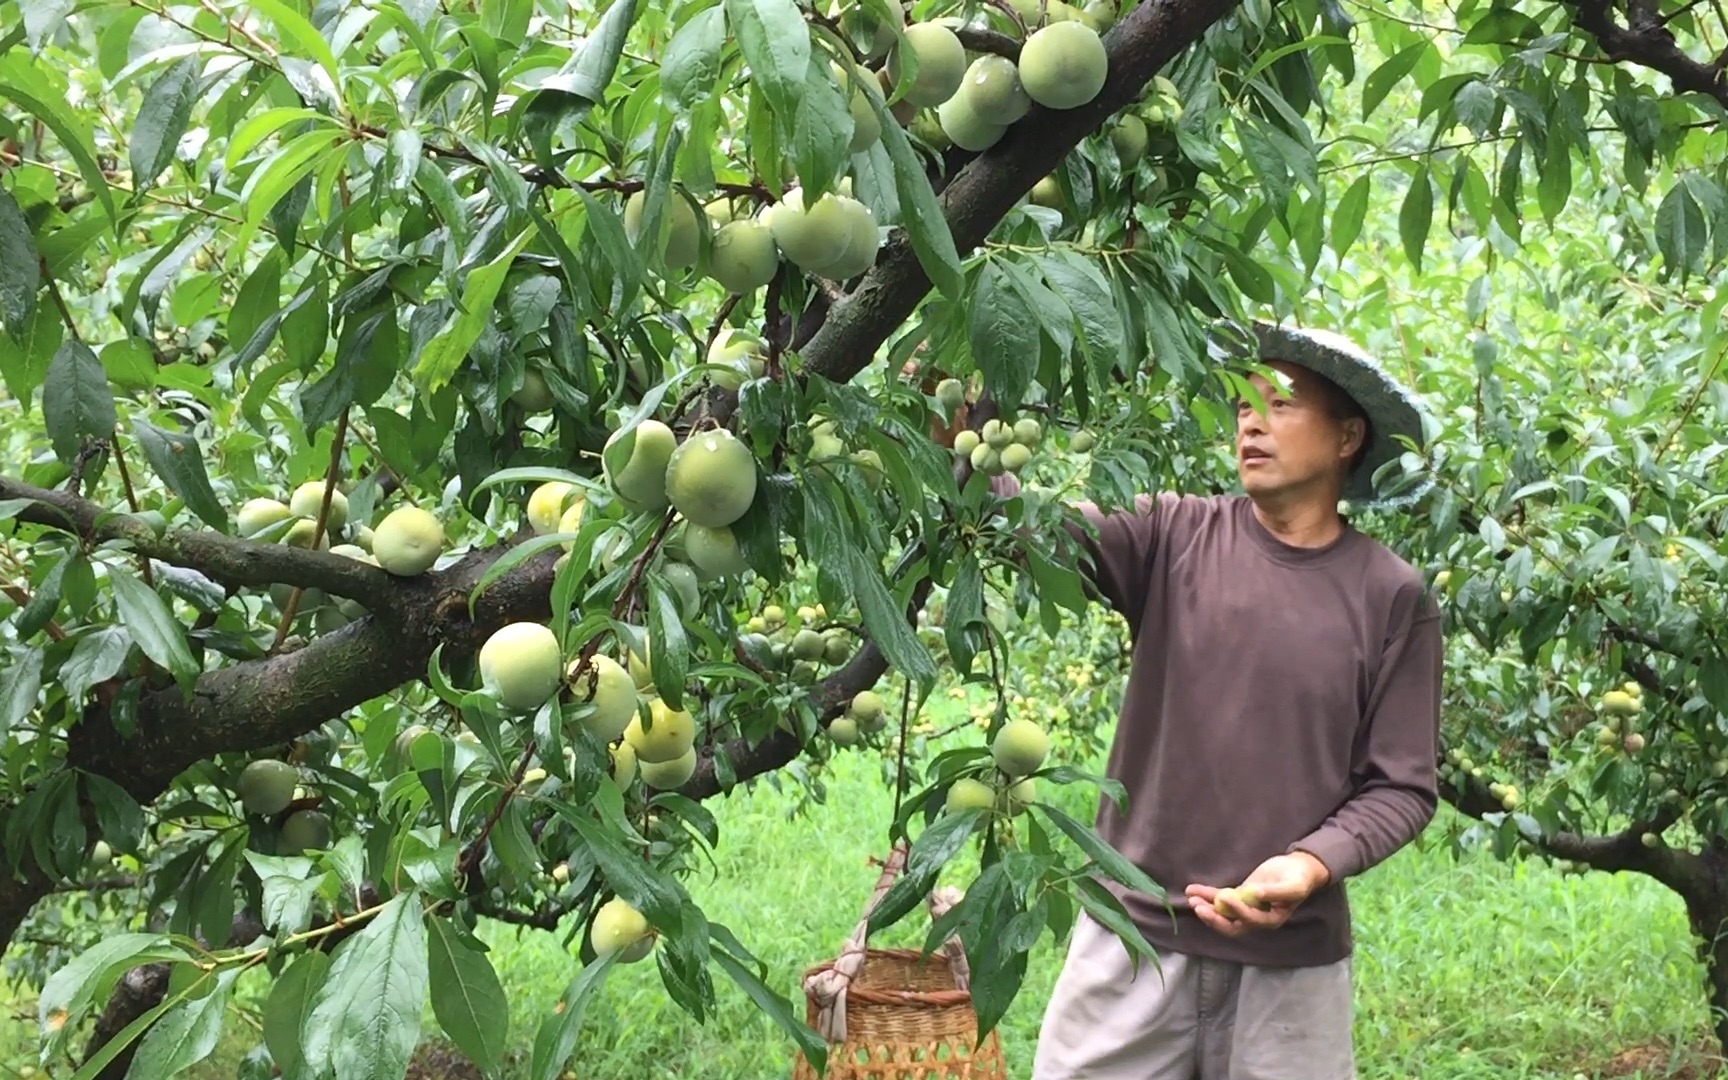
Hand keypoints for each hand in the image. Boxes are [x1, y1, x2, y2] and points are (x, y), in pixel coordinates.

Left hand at [1184, 851, 1332, 937]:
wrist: (1298, 869)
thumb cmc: (1297, 879)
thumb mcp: (1292, 886)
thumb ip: (1275, 893)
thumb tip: (1255, 895)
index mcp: (1270, 920)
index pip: (1250, 920)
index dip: (1236, 911)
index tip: (1225, 898)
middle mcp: (1255, 918)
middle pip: (1231, 925)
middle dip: (1214, 918)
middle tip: (1199, 908)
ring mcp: (1246, 908)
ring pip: (1222, 913)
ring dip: (1206, 907)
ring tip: (1191, 898)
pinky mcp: (1239, 896)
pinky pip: (1221, 898)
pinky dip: (1207, 895)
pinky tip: (1192, 890)